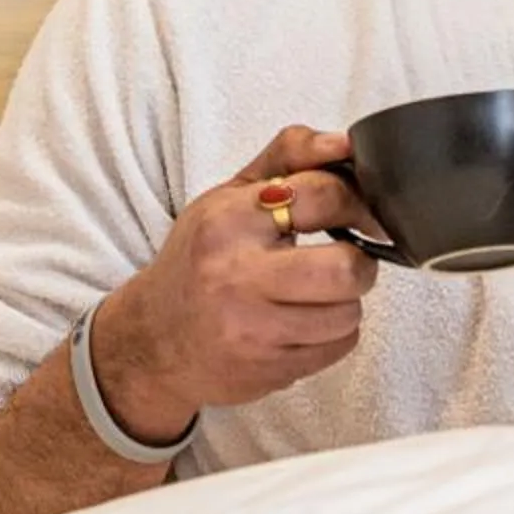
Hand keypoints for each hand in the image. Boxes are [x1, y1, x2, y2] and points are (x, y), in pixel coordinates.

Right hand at [89, 125, 383, 441]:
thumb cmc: (200, 258)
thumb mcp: (230, 194)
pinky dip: (333, 334)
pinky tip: (303, 322)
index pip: (323, 195)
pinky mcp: (267, 371)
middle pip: (345, 269)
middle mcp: (236, 276)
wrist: (153, 339)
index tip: (360, 211)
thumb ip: (290, 155)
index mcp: (229, 220)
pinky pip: (338, 348)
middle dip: (360, 262)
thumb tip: (347, 142)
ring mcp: (252, 331)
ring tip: (316, 293)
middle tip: (344, 259)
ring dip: (345, 301)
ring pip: (348, 313)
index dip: (357, 202)